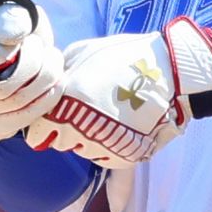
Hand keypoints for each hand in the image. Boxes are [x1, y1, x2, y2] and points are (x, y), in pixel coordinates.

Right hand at [0, 3, 64, 143]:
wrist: (11, 60)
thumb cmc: (9, 35)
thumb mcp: (8, 17)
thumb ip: (9, 18)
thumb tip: (10, 37)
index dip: (5, 54)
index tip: (27, 40)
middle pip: (3, 88)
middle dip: (35, 66)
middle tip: (48, 50)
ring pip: (17, 103)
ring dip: (46, 80)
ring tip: (54, 61)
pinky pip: (23, 118)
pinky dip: (46, 100)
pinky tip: (56, 84)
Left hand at [26, 17, 211, 166]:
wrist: (175, 75)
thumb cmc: (126, 57)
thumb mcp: (83, 53)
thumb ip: (58, 72)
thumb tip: (45, 84)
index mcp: (70, 102)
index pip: (37, 132)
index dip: (44, 121)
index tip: (54, 110)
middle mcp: (82, 129)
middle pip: (57, 142)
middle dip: (64, 127)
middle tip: (84, 107)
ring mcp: (103, 147)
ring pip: (80, 150)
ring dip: (85, 136)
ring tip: (106, 112)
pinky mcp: (123, 157)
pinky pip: (102, 155)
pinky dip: (105, 143)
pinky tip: (119, 123)